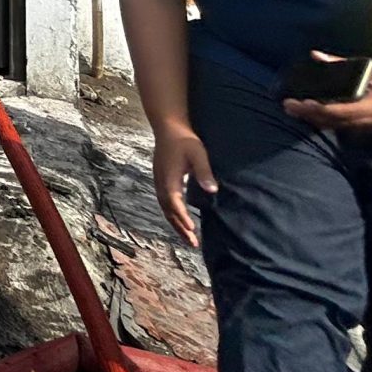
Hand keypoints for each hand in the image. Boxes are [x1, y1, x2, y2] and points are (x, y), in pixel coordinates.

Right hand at [151, 123, 216, 245]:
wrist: (168, 128)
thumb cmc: (184, 140)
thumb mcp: (198, 154)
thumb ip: (204, 172)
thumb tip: (212, 191)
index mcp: (169, 177)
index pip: (174, 201)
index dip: (182, 216)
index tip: (192, 229)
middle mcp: (161, 183)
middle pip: (168, 210)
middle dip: (180, 228)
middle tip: (193, 243)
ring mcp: (159, 182)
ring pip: (165, 209)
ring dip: (176, 224)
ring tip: (188, 238)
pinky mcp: (161, 181)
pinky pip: (165, 204)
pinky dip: (173, 215)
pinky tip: (181, 221)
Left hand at [282, 59, 371, 133]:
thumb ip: (342, 64)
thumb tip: (315, 56)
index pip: (338, 112)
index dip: (316, 109)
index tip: (298, 102)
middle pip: (334, 124)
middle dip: (310, 116)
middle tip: (289, 107)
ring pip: (340, 130)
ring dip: (318, 122)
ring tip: (299, 111)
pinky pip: (349, 130)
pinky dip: (332, 124)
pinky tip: (319, 117)